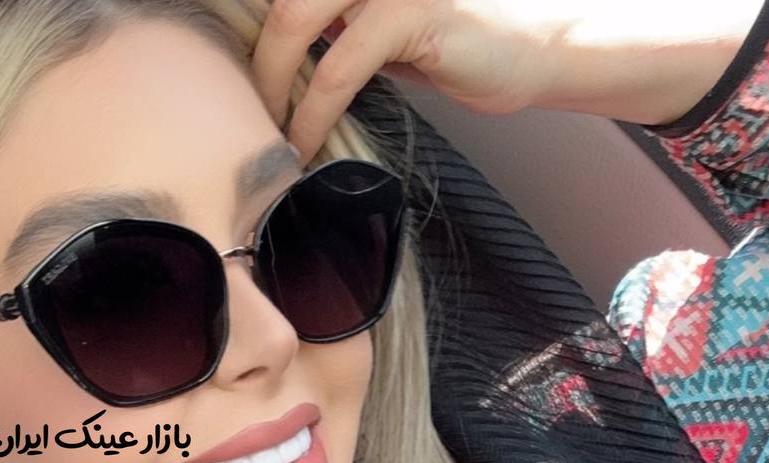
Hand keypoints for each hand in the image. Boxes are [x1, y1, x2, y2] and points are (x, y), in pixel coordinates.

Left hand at [250, 0, 573, 164]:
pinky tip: (304, 143)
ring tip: (267, 132)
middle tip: (241, 112)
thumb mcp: (379, 27)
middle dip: (250, 60)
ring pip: (296, 24)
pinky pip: (338, 67)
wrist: (538, 49)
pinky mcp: (412, 11)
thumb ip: (331, 26)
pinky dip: (312, 112)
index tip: (231, 83)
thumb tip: (269, 60)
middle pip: (277, 1)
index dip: (246, 31)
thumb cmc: (456, 42)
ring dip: (270, 86)